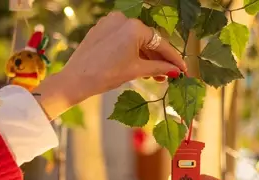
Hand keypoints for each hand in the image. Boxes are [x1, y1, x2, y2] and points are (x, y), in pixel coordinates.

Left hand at [34, 11, 186, 118]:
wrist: (75, 80)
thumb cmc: (105, 75)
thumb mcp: (136, 71)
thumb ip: (158, 67)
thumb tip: (174, 70)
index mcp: (134, 27)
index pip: (159, 43)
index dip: (172, 58)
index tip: (182, 69)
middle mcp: (122, 19)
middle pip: (147, 40)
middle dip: (158, 58)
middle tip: (168, 75)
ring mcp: (109, 23)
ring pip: (134, 39)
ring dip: (144, 56)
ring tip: (153, 75)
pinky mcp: (100, 29)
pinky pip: (121, 38)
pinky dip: (130, 50)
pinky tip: (137, 65)